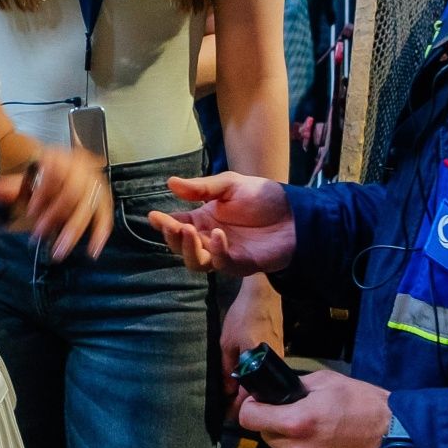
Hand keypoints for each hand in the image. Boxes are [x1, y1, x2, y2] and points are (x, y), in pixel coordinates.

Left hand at [0, 145, 112, 259]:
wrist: (60, 173)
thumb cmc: (42, 179)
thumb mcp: (25, 181)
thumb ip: (11, 187)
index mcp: (60, 157)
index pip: (56, 172)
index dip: (44, 193)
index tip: (31, 211)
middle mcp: (81, 167)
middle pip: (73, 191)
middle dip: (55, 215)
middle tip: (39, 233)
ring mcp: (94, 182)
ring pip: (89, 205)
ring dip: (74, 230)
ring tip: (59, 250)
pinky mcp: (103, 198)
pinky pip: (106, 214)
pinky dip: (100, 232)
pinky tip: (93, 249)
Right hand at [147, 171, 293, 274]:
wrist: (294, 213)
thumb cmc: (261, 197)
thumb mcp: (229, 185)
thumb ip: (201, 188)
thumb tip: (170, 183)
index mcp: (203, 220)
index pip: (176, 224)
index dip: (163, 223)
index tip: (152, 216)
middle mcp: (209, 239)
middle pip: (181, 247)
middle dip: (172, 238)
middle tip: (171, 225)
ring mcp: (224, 254)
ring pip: (196, 261)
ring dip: (189, 248)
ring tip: (189, 231)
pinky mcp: (241, 264)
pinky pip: (222, 263)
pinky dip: (217, 251)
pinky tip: (217, 235)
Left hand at [221, 275, 282, 403]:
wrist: (263, 293)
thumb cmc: (244, 316)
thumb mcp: (228, 342)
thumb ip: (227, 369)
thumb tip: (226, 392)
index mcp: (262, 369)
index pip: (250, 401)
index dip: (237, 411)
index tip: (226, 418)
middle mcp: (275, 369)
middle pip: (260, 395)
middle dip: (244, 404)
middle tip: (227, 408)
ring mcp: (280, 360)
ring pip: (264, 384)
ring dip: (250, 391)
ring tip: (233, 396)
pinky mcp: (280, 351)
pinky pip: (267, 373)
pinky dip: (257, 379)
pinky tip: (245, 378)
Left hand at [239, 372, 390, 447]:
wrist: (399, 438)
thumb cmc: (365, 405)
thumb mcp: (327, 382)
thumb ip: (296, 385)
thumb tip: (278, 388)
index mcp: (298, 422)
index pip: (249, 418)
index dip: (252, 407)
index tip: (259, 402)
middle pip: (267, 436)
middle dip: (275, 423)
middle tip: (294, 413)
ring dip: (293, 442)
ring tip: (318, 430)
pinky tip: (330, 446)